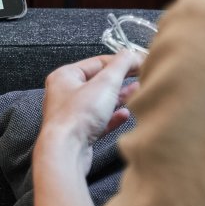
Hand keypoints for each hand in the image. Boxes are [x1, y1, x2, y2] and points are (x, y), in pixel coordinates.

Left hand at [39, 50, 142, 174]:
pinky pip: (99, 120)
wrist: (66, 152)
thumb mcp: (105, 83)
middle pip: (98, 81)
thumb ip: (121, 65)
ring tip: (136, 92)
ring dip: (119, 97)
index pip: (98, 62)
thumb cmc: (77, 117)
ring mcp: (71, 114)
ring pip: (99, 101)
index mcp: (65, 76)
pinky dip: (112, 117)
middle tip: (139, 75)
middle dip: (121, 79)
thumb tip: (131, 53)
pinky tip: (124, 114)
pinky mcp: (79, 132)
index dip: (121, 61)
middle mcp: (65, 94)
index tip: (139, 61)